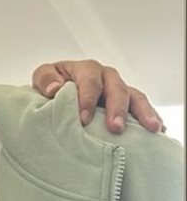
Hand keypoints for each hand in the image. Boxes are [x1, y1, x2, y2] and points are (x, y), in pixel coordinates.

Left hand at [31, 60, 163, 133]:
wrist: (56, 94)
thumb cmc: (52, 85)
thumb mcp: (43, 78)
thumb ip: (45, 79)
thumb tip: (55, 88)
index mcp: (86, 69)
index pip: (90, 81)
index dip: (88, 99)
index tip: (84, 118)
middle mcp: (106, 77)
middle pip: (116, 89)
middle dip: (117, 108)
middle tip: (115, 128)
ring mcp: (118, 90)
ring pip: (134, 97)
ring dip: (142, 113)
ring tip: (151, 128)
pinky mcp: (126, 103)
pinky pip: (141, 108)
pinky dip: (150, 118)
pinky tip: (158, 131)